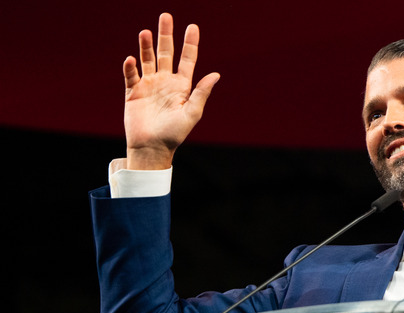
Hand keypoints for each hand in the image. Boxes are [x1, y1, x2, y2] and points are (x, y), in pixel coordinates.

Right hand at [122, 13, 219, 168]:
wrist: (152, 148)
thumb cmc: (174, 134)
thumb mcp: (192, 113)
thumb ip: (202, 93)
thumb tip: (216, 74)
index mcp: (182, 87)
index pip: (187, 59)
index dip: (189, 43)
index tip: (192, 26)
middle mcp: (165, 82)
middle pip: (165, 53)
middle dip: (165, 35)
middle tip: (165, 16)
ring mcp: (148, 86)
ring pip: (147, 60)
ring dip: (146, 46)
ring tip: (145, 32)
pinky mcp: (133, 93)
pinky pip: (131, 75)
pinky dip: (131, 67)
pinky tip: (132, 59)